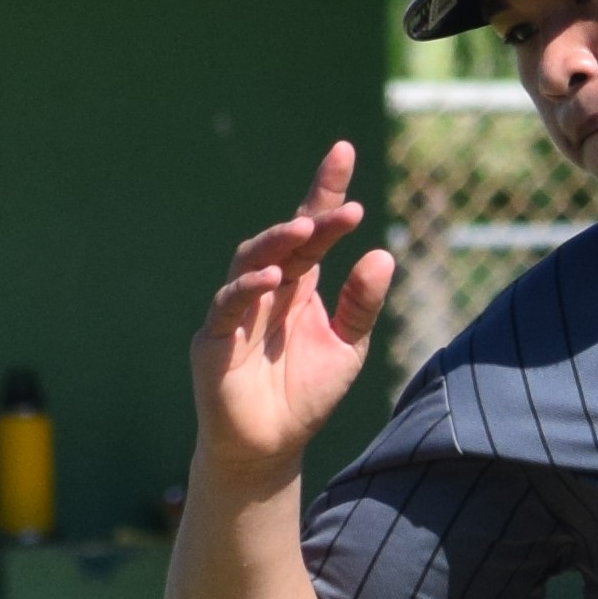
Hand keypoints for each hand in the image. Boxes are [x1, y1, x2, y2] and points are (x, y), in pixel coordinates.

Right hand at [190, 143, 394, 481]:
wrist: (270, 448)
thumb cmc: (305, 396)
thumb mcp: (347, 348)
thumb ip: (362, 304)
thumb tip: (383, 252)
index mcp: (299, 285)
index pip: (312, 229)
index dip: (325, 190)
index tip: (344, 150)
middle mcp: (265, 288)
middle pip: (284, 238)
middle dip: (312, 216)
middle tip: (345, 207)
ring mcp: (236, 309)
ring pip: (251, 260)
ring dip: (278, 242)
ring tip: (308, 228)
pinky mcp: (213, 338)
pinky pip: (228, 304)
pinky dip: (248, 288)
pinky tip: (274, 279)